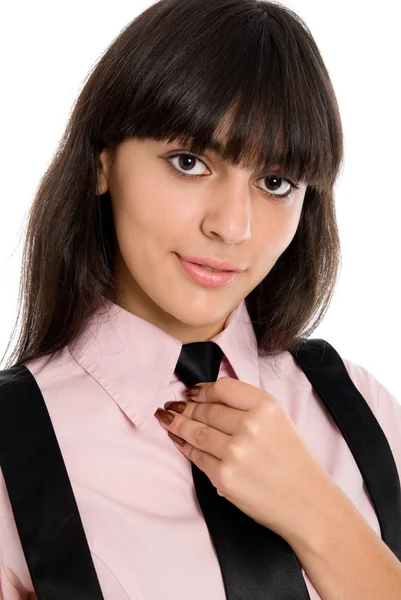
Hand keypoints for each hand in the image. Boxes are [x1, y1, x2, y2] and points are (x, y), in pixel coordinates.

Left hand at [154, 376, 336, 542]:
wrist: (307, 504)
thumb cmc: (293, 461)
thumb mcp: (279, 420)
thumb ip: (248, 406)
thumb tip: (209, 398)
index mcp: (267, 407)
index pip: (223, 388)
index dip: (203, 389)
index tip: (192, 391)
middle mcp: (250, 426)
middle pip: (206, 409)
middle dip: (187, 407)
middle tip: (174, 405)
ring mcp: (235, 452)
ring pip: (195, 431)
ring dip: (177, 423)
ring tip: (167, 417)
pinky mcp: (224, 477)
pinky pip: (196, 456)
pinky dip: (183, 446)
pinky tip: (177, 439)